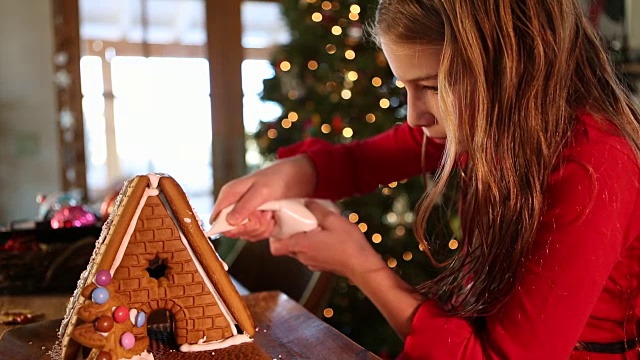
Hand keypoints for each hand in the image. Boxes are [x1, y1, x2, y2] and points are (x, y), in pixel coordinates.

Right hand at [209, 155, 316, 239]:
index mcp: (229, 195)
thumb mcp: (262, 191)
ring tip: (271, 213)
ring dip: (262, 228)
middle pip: (233, 231)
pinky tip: (274, 217)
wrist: (297, 176)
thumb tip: (229, 221)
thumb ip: (245, 206)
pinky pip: (256, 234)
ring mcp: (245, 214)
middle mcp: (234, 206)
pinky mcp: (256, 221)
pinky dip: (267, 230)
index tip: (249, 222)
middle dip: (251, 227)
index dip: (230, 228)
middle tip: (266, 213)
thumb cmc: (278, 178)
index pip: (217, 220)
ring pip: (246, 234)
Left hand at [269, 200, 385, 279]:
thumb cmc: (349, 244)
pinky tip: (324, 237)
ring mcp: (311, 263)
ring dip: (301, 239)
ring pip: (298, 251)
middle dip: (289, 234)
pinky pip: (309, 254)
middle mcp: (303, 257)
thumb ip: (318, 210)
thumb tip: (307, 203)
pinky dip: (311, 246)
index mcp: (302, 245)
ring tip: (314, 227)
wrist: (363, 266)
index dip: (273, 236)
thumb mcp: (334, 220)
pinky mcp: (320, 265)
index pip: (275, 247)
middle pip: (286, 247)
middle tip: (298, 221)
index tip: (279, 224)